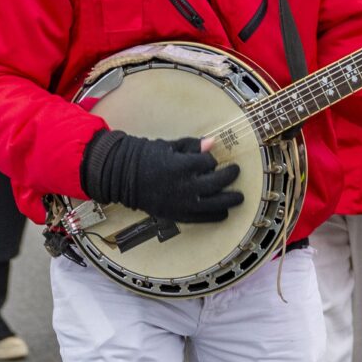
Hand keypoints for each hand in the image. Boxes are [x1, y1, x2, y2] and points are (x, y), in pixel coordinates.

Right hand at [82, 129, 242, 224]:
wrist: (123, 177)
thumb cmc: (145, 157)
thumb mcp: (169, 146)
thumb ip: (192, 146)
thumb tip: (212, 142)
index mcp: (182, 166)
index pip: (209, 162)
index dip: (212, 160)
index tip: (210, 159)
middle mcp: (185, 186)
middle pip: (218, 182)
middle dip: (230, 175)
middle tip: (235, 171)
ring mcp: (182, 203)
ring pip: (215, 204)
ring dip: (230, 200)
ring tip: (238, 197)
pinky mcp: (178, 215)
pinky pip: (204, 218)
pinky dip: (216, 215)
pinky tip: (224, 211)